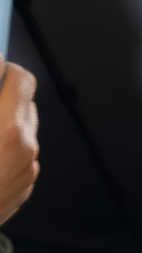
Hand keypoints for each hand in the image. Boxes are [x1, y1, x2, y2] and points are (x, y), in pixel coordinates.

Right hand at [0, 65, 36, 225]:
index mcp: (5, 129)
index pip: (17, 77)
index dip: (0, 68)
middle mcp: (22, 146)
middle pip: (23, 97)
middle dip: (0, 89)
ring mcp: (27, 167)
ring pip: (22, 124)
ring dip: (2, 117)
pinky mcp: (25, 185)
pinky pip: (20, 152)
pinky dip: (3, 145)